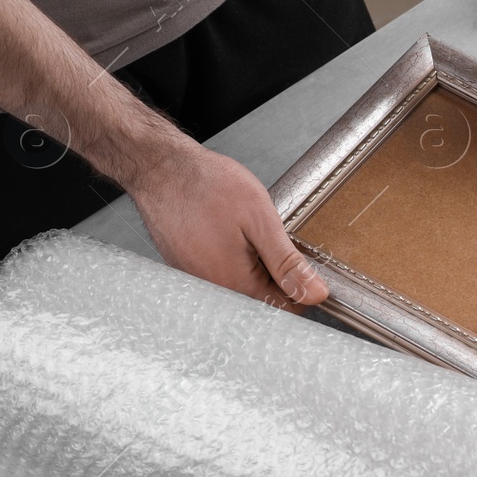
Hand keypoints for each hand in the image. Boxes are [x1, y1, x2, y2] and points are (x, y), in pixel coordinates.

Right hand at [124, 142, 329, 310]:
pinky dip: (232, 257)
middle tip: (270, 238)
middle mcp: (212, 290)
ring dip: (254, 264)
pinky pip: (220, 273)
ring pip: (241, 284)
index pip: (283, 309)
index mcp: (235, 284)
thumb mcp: (260, 221)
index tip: (303, 263)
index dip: (301, 287)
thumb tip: (315, 293)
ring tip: (245, 231)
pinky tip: (228, 232)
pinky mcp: (186, 268)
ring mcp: (195, 280)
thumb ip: (288, 263)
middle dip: (276, 275)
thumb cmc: (204, 186)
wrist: (160, 168)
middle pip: (261, 299)